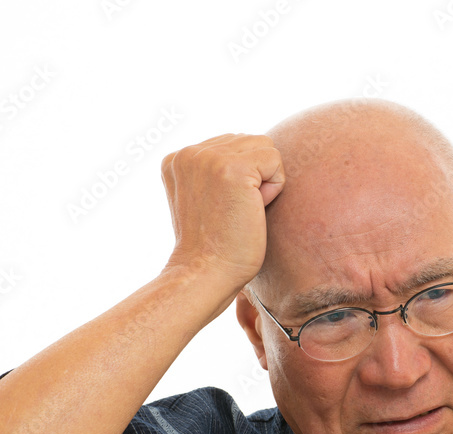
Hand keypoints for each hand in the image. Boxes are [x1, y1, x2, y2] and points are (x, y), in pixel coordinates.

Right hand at [160, 133, 284, 287]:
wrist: (206, 273)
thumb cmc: (213, 246)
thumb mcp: (203, 198)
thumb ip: (214, 171)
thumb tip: (253, 153)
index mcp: (177, 158)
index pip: (233, 145)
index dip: (242, 179)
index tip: (223, 209)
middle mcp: (188, 152)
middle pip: (250, 142)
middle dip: (255, 176)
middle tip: (234, 212)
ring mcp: (208, 157)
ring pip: (265, 147)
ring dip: (265, 181)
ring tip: (243, 210)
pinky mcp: (232, 167)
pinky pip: (275, 159)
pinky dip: (274, 188)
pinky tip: (253, 210)